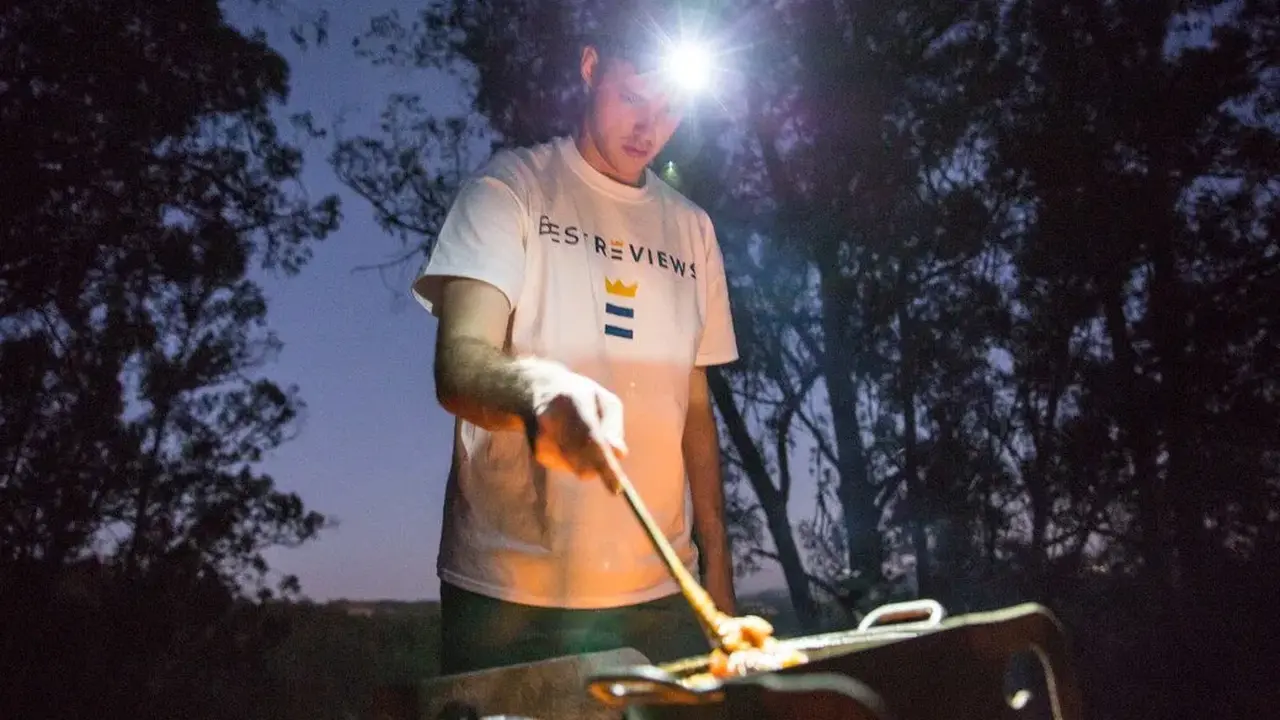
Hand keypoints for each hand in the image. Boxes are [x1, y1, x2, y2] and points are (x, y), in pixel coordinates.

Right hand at [515, 358, 627, 490]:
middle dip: (598, 468)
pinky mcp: (538, 452)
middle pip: (581, 461)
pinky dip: (575, 460)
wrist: (536, 391)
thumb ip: (614, 426)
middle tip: (609, 468)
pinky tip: (568, 440)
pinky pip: (569, 468)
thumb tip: (619, 454)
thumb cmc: (581, 396)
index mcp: (573, 400)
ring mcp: (541, 437)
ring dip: (588, 461)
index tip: (617, 489)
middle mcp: (551, 419)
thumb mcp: (605, 401)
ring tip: (580, 434)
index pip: (591, 439)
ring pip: (577, 468)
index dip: (605, 466)